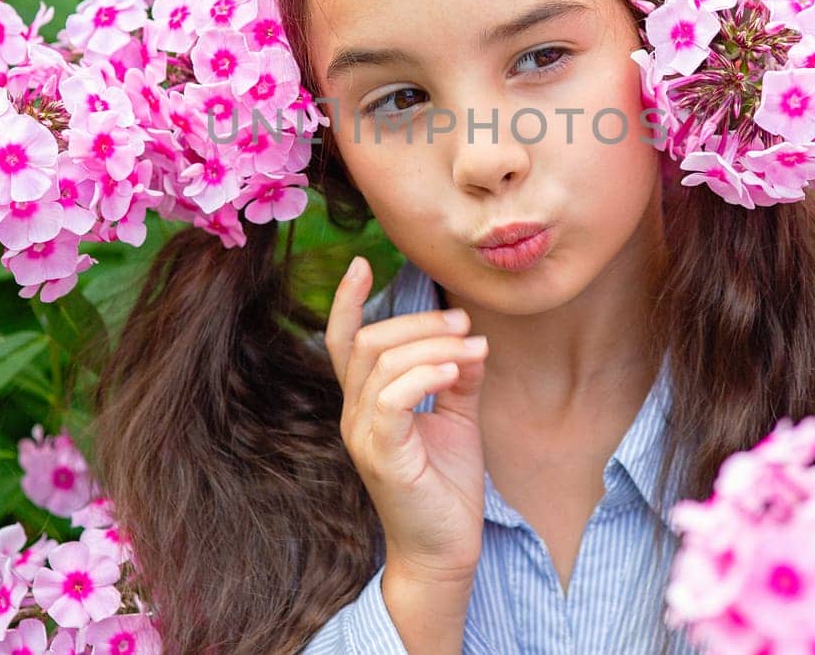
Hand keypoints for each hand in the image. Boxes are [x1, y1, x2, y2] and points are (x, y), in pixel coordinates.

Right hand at [324, 256, 487, 581]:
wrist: (446, 551)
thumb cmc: (446, 487)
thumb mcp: (457, 418)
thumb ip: (457, 375)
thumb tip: (472, 338)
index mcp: (365, 403)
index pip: (342, 342)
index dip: (346, 302)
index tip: (361, 262)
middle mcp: (354, 415)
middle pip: (367, 341)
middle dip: (419, 322)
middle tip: (465, 323)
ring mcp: (363, 436)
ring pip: (380, 363)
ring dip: (433, 345)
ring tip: (472, 347)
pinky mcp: (382, 456)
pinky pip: (391, 399)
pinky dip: (426, 375)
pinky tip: (457, 373)